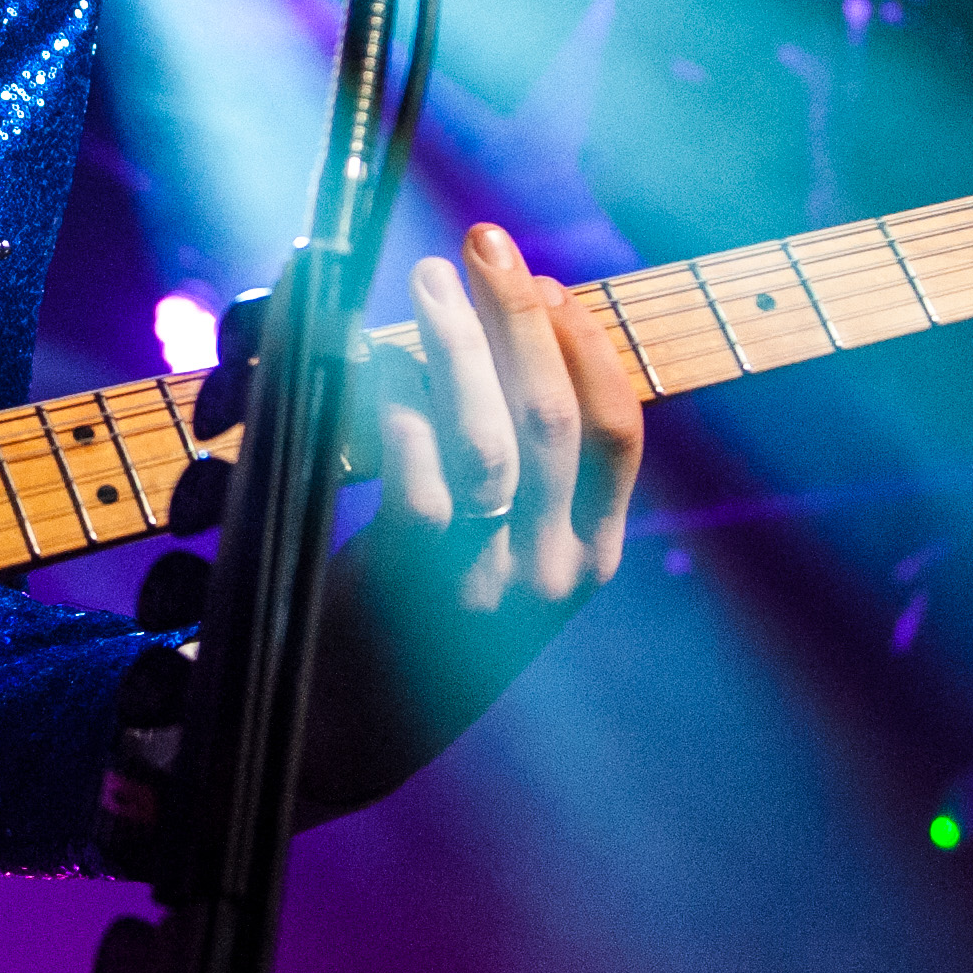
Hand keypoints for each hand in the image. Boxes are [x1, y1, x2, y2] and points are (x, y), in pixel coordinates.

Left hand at [368, 221, 643, 611]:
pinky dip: (402, 407)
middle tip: (482, 241)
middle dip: (521, 317)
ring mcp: (486, 586)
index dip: (584, 346)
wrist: (354, 731)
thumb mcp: (502, 548)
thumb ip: (523, 464)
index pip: (618, 435)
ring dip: (460, 343)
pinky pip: (420, 480)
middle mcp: (554, 573)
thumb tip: (516, 327)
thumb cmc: (422, 613)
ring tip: (429, 278)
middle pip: (555, 418)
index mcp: (590, 554)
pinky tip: (380, 362)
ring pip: (492, 441)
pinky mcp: (413, 589)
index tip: (544, 281)